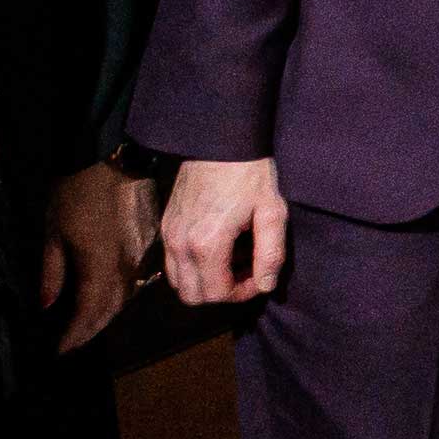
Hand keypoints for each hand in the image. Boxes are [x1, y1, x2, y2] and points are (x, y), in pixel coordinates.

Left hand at [38, 162, 147, 351]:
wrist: (111, 158)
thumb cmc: (75, 193)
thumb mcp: (52, 232)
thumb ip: (51, 273)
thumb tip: (47, 305)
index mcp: (100, 267)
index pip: (89, 314)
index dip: (74, 336)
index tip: (59, 351)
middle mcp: (126, 267)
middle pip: (111, 310)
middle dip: (90, 331)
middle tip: (72, 343)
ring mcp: (142, 256)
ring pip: (127, 296)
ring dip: (107, 315)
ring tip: (88, 325)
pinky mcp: (150, 244)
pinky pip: (136, 278)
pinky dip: (121, 294)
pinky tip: (110, 295)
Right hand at [158, 156, 292, 307]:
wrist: (221, 142)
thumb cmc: (250, 174)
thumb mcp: (272, 212)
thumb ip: (271, 254)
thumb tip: (266, 285)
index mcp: (206, 244)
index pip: (216, 294)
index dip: (241, 293)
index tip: (259, 275)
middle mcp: (179, 244)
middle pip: (191, 296)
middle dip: (221, 292)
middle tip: (246, 271)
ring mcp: (168, 235)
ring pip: (178, 282)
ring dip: (205, 280)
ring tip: (233, 259)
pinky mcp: (166, 225)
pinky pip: (172, 262)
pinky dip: (193, 266)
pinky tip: (219, 247)